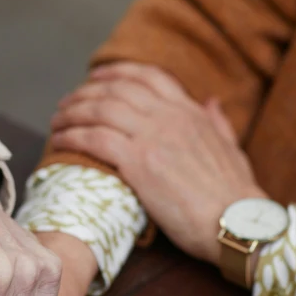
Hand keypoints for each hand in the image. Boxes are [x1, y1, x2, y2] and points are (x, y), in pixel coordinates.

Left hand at [51, 62, 265, 265]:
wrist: (238, 222)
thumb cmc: (236, 195)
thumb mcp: (232, 147)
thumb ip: (218, 121)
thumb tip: (211, 100)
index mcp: (190, 111)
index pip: (147, 76)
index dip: (116, 73)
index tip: (96, 76)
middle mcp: (169, 116)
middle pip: (115, 90)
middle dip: (85, 93)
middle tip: (66, 104)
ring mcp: (153, 136)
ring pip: (100, 110)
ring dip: (72, 113)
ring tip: (57, 121)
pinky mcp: (139, 162)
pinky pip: (95, 139)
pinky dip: (73, 136)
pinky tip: (60, 140)